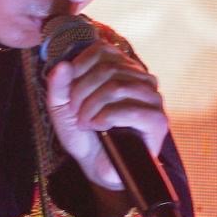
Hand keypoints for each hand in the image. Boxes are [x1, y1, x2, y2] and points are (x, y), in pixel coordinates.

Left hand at [43, 19, 168, 190]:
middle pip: (107, 69)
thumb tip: (63, 65)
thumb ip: (58, 85)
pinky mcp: (158, 121)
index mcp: (123, 68)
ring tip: (85, 122)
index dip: (78, 69)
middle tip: (74, 113)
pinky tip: (98, 127)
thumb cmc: (83, 133)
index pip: (101, 50)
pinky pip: (130, 110)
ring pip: (117, 87)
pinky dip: (106, 118)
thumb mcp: (62, 107)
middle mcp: (142, 78)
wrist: (98, 165)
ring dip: (92, 106)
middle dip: (82, 92)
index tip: (68, 94)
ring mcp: (153, 98)